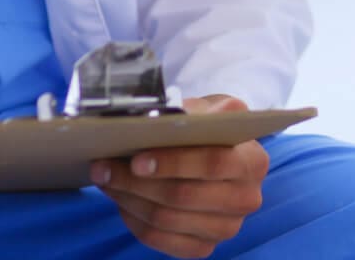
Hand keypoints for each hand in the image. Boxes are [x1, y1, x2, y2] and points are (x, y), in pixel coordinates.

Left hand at [90, 95, 267, 258]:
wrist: (219, 148)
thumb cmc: (208, 124)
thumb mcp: (207, 108)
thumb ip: (189, 112)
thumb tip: (150, 121)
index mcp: (252, 160)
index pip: (211, 163)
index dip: (172, 162)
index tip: (136, 159)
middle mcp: (246, 199)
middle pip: (183, 196)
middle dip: (136, 182)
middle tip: (103, 166)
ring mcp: (227, 228)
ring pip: (168, 220)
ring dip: (128, 199)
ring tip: (104, 178)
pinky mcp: (206, 246)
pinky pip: (164, 242)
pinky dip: (136, 222)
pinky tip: (120, 200)